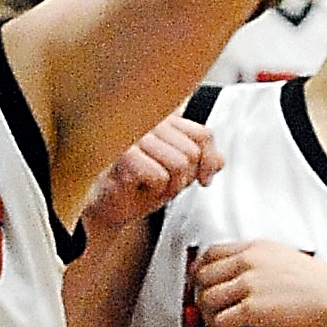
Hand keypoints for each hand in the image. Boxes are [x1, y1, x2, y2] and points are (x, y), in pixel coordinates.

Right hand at [81, 116, 222, 240]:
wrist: (106, 208)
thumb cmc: (137, 187)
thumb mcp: (177, 174)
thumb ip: (201, 161)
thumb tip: (219, 162)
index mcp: (162, 118)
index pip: (202, 135)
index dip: (208, 161)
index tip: (202, 179)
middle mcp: (147, 120)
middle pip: (192, 152)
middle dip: (184, 179)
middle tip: (164, 186)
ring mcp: (133, 135)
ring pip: (179, 163)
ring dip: (168, 186)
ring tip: (149, 187)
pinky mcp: (122, 155)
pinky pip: (159, 176)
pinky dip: (152, 191)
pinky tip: (136, 189)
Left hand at [192, 239, 326, 326]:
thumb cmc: (319, 284)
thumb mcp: (284, 258)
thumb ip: (259, 262)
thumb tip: (240, 276)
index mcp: (256, 248)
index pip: (211, 252)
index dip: (199, 270)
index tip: (198, 283)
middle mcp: (249, 262)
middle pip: (203, 275)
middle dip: (200, 295)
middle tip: (209, 310)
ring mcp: (249, 284)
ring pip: (206, 298)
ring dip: (209, 317)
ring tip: (222, 326)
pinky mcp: (252, 308)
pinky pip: (220, 321)